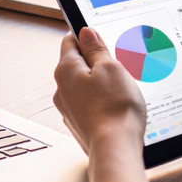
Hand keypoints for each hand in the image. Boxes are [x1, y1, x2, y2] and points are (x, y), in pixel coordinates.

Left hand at [53, 27, 156, 181]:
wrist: (115, 149)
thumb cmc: (115, 107)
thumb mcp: (111, 67)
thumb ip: (96, 48)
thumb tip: (85, 32)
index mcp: (66, 70)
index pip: (70, 41)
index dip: (87, 36)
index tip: (101, 37)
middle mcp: (61, 88)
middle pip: (76, 63)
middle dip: (96, 61)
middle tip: (118, 66)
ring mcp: (68, 108)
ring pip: (83, 85)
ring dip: (99, 83)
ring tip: (121, 90)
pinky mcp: (79, 123)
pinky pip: (89, 103)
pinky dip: (101, 101)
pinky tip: (116, 107)